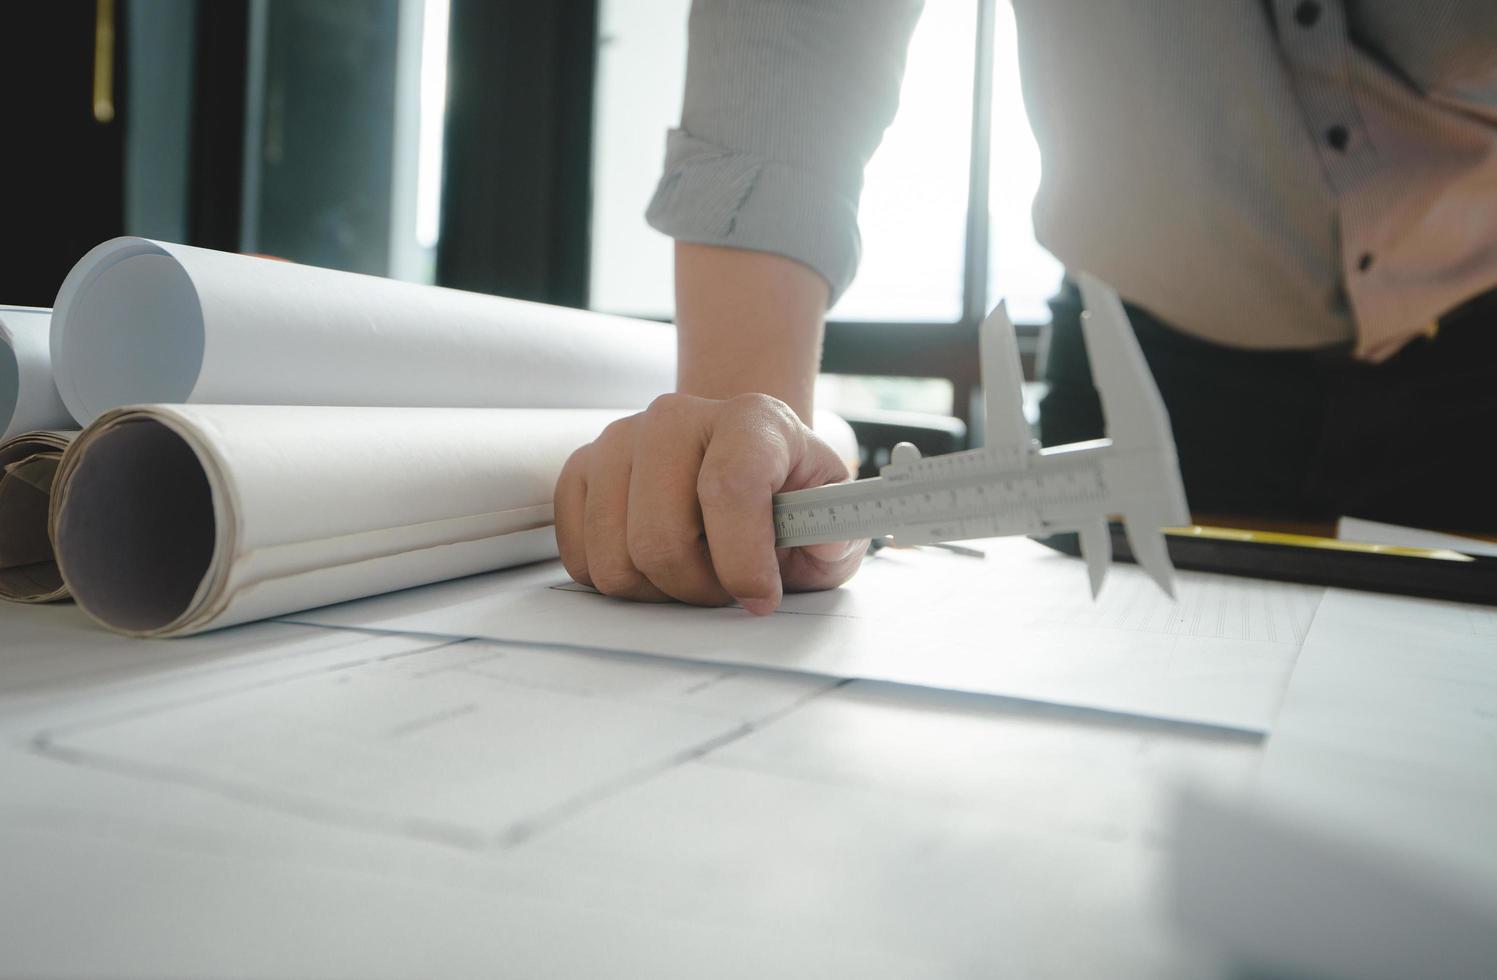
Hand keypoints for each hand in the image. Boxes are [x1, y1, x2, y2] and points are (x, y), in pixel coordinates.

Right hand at [555, 392, 864, 614]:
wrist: (735, 454)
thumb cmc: (782, 491)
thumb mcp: (829, 511)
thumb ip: (839, 533)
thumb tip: (826, 543)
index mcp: (751, 419)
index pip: (730, 486)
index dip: (742, 558)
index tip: (759, 597)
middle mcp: (675, 417)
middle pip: (660, 537)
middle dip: (697, 588)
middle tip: (725, 585)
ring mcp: (618, 439)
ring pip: (615, 558)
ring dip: (657, 589)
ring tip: (691, 570)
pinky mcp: (581, 469)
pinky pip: (581, 558)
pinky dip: (619, 580)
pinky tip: (652, 562)